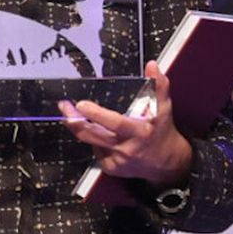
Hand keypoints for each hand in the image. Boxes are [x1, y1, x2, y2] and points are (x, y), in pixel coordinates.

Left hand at [59, 61, 192, 186]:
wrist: (166, 164)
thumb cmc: (162, 132)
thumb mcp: (164, 108)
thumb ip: (159, 85)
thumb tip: (151, 66)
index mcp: (139, 132)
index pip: (115, 123)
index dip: (97, 114)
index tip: (82, 104)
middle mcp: (126, 147)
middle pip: (92, 134)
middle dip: (74, 119)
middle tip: (65, 106)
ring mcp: (117, 160)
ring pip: (91, 141)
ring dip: (82, 126)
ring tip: (74, 113)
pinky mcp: (111, 167)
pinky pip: (96, 150)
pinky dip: (96, 139)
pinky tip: (102, 134)